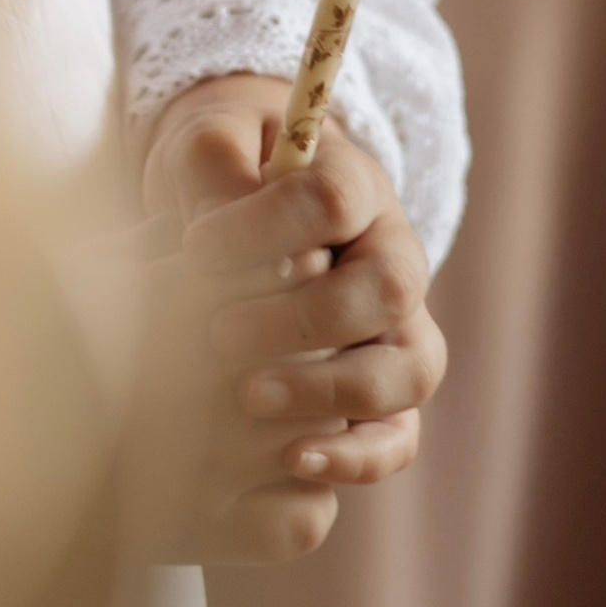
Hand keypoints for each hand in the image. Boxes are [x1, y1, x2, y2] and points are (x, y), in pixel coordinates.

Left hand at [126, 72, 444, 564]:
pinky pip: (400, 435)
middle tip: (218, 332)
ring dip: (331, 389)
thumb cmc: (215, 178)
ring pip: (410, 367)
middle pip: (390, 287)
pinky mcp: (386, 394)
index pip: (336, 199)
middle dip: (301, 318)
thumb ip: (214, 165)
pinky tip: (293, 458)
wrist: (225, 223)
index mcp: (355, 183)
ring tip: (249, 396)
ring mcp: (398, 329)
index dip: (265, 225)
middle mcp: (392, 255)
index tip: (195, 245)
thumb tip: (220, 215)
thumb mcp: (206, 147)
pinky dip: (356, 455)